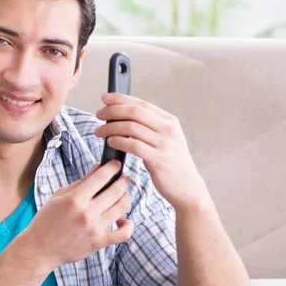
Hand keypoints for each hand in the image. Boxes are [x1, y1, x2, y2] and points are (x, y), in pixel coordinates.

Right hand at [19, 161, 133, 271]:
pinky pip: (123, 234)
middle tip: (123, 178)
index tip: (116, 164)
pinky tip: (123, 220)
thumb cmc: (46, 221)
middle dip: (123, 180)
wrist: (40, 249)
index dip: (112, 167)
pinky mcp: (99, 242)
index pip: (101, 177)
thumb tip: (98, 167)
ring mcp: (95, 229)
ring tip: (123, 195)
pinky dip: (128, 225)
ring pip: (122, 208)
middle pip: (116, 191)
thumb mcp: (59, 196)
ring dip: (126, 197)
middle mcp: (87, 213)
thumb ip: (81, 182)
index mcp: (75, 199)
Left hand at [95, 92, 209, 211]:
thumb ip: (149, 128)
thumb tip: (122, 118)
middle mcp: (168, 129)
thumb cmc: (171, 165)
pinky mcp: (158, 159)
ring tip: (99, 132)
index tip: (105, 98)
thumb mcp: (165, 140)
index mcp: (169, 121)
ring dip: (110, 128)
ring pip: (130, 127)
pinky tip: (110, 142)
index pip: (141, 103)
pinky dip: (118, 141)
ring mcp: (164, 143)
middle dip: (112, 111)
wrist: (187, 188)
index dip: (120, 99)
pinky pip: (133, 145)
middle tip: (98, 115)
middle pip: (133, 112)